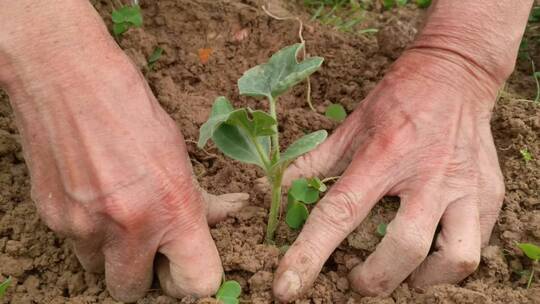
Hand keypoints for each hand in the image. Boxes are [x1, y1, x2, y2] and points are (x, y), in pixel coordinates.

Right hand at [2, 27, 247, 302]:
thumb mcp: (179, 154)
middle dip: (145, 274)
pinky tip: (93, 195)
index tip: (187, 266)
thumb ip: (201, 198)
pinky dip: (87, 232)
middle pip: (135, 292)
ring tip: (118, 212)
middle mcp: (128, 227)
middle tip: (150, 244)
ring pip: (99, 271)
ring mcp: (83, 227)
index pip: (198, 282)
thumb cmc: (130, 109)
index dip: (194, 280)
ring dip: (112, 254)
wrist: (66, 79)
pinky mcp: (52, 219)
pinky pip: (75, 246)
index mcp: (172, 209)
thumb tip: (228, 214)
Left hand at [272, 49, 505, 300]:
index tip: (286, 288)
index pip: (339, 214)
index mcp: (383, 156)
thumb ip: (313, 161)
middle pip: (402, 249)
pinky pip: (476, 245)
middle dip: (373, 279)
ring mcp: (464, 185)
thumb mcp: (350, 125)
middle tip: (356, 279)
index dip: (308, 256)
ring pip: (454, 259)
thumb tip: (275, 188)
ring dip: (420, 279)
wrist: (455, 74)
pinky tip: (430, 252)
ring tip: (401, 274)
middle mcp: (427, 174)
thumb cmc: (398, 100)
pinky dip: (449, 263)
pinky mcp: (490, 193)